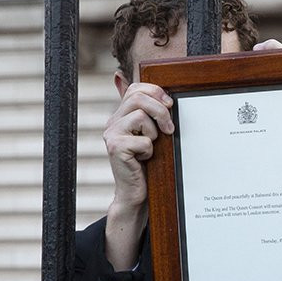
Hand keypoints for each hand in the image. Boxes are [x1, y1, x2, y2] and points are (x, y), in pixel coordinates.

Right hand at [102, 82, 172, 270]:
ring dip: (154, 133)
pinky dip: (150, 150)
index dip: (155, 91)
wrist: (135, 192)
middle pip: (138, 97)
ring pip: (140, 116)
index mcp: (121, 115)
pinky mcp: (116, 148)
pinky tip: (144, 159)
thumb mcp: (151, 134)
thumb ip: (151, 114)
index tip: (170, 104)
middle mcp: (112, 122)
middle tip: (169, 128)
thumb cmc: (147, 163)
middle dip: (160, 110)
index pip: (135, 88)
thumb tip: (154, 92)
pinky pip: (143, 140)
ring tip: (151, 147)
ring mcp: (111, 135)